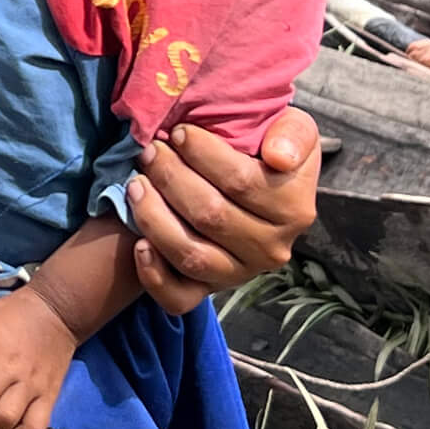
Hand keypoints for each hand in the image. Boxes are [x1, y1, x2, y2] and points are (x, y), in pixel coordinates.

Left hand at [124, 107, 320, 304]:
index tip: (179, 132)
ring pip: (192, 256)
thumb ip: (293, 136)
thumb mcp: (293, 131)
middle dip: (172, 178)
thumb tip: (279, 158)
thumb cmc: (267, 150)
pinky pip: (179, 297)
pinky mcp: (211, 290)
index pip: (242, 182)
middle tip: (150, 152)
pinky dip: (155, 275)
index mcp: (294, 210)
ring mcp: (239, 274)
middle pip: (211, 216)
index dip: (203, 154)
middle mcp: (271, 249)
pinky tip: (138, 245)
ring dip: (155, 218)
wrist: (255, 186)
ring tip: (136, 184)